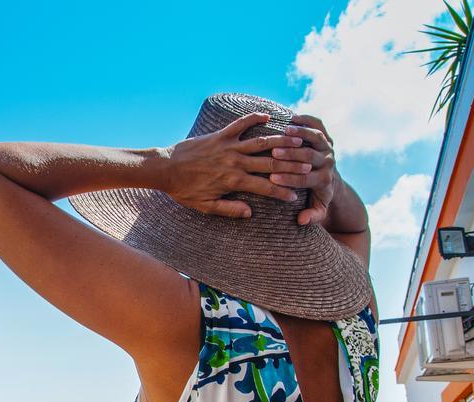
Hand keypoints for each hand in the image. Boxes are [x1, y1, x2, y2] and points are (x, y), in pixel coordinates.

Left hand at [160, 112, 309, 218]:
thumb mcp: (204, 206)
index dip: (282, 192)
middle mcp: (234, 162)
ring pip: (260, 142)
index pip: (265, 187)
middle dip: (290, 164)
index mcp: (233, 181)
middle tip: (308, 164)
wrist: (164, 169)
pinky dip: (254, 118)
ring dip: (280, 141)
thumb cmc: (183, 190)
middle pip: (269, 163)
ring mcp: (228, 147)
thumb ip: (228, 209)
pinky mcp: (220, 136)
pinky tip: (268, 116)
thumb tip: (250, 213)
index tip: (296, 196)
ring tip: (298, 140)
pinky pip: (240, 124)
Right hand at [269, 114, 337, 224]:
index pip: (305, 179)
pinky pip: (318, 125)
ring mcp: (329, 148)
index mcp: (324, 180)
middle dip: (291, 156)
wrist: (331, 181)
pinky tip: (291, 118)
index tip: (272, 178)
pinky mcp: (326, 137)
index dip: (289, 179)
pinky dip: (307, 120)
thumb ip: (312, 216)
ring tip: (283, 132)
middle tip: (273, 154)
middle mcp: (329, 162)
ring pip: (316, 138)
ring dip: (300, 134)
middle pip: (310, 157)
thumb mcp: (318, 210)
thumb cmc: (317, 197)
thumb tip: (301, 221)